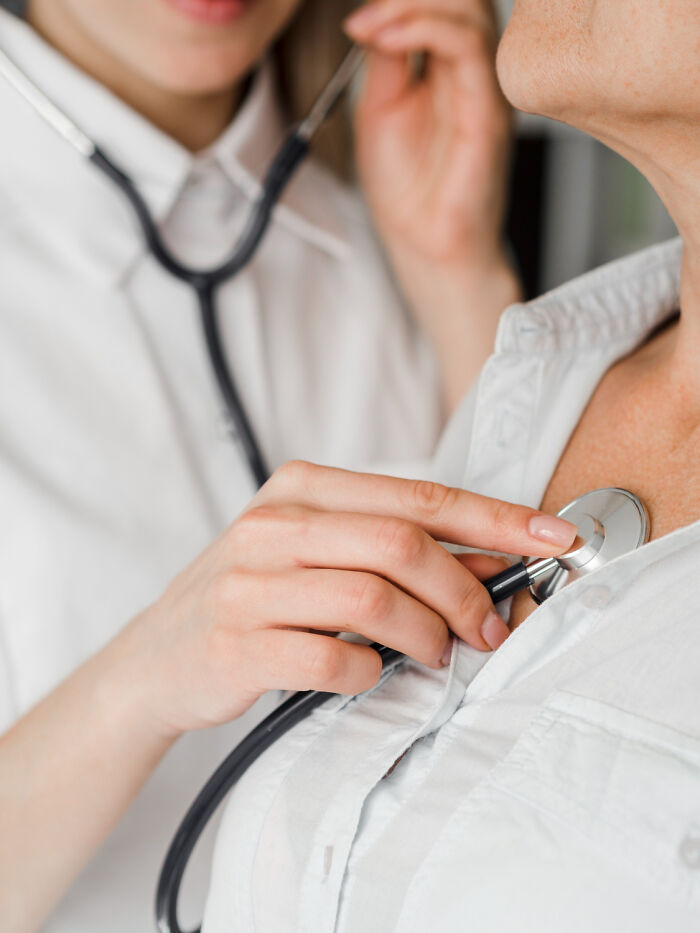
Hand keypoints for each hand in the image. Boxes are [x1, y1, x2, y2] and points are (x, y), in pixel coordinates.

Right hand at [129, 462, 575, 738]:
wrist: (158, 657)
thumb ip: (392, 548)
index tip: (555, 537)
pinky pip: (330, 658)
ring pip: (372, 597)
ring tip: (437, 655)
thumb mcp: (317, 554)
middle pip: (401, 542)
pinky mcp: (235, 643)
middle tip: (490, 627)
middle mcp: (272, 524)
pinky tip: (368, 674)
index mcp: (301, 487)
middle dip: (465, 589)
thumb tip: (492, 561)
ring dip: (426, 635)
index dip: (495, 517)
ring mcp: (249, 582)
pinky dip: (368, 672)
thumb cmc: (256, 598)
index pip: (417, 496)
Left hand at [345, 1, 519, 408]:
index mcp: (448, 68)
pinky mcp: (489, 111)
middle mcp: (473, 71)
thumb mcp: (379, 109)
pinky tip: (384, 36)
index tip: (356, 12)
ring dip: (413, 4)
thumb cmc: (409, 192)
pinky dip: (425, 29)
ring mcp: (485, 88)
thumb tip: (373, 11)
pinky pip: (469, 49)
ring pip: (469, 11)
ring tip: (369, 21)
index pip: (439, 3)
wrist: (426, 248)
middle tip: (365, 12)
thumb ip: (384, 57)